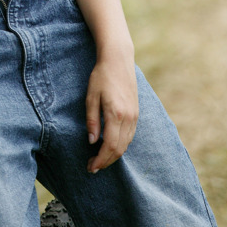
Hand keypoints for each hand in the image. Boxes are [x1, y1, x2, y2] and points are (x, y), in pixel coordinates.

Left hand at [86, 50, 138, 172]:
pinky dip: (120, 145)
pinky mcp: (136, 113)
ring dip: (113, 155)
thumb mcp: (90, 96)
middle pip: (119, 149)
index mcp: (116, 114)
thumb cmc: (101, 76)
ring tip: (99, 159)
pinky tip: (110, 146)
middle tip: (93, 167)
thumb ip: (91, 120)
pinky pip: (130, 136)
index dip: (100, 160)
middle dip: (106, 161)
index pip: (109, 146)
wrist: (118, 60)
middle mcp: (128, 118)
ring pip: (126, 144)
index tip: (91, 167)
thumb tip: (91, 142)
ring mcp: (134, 116)